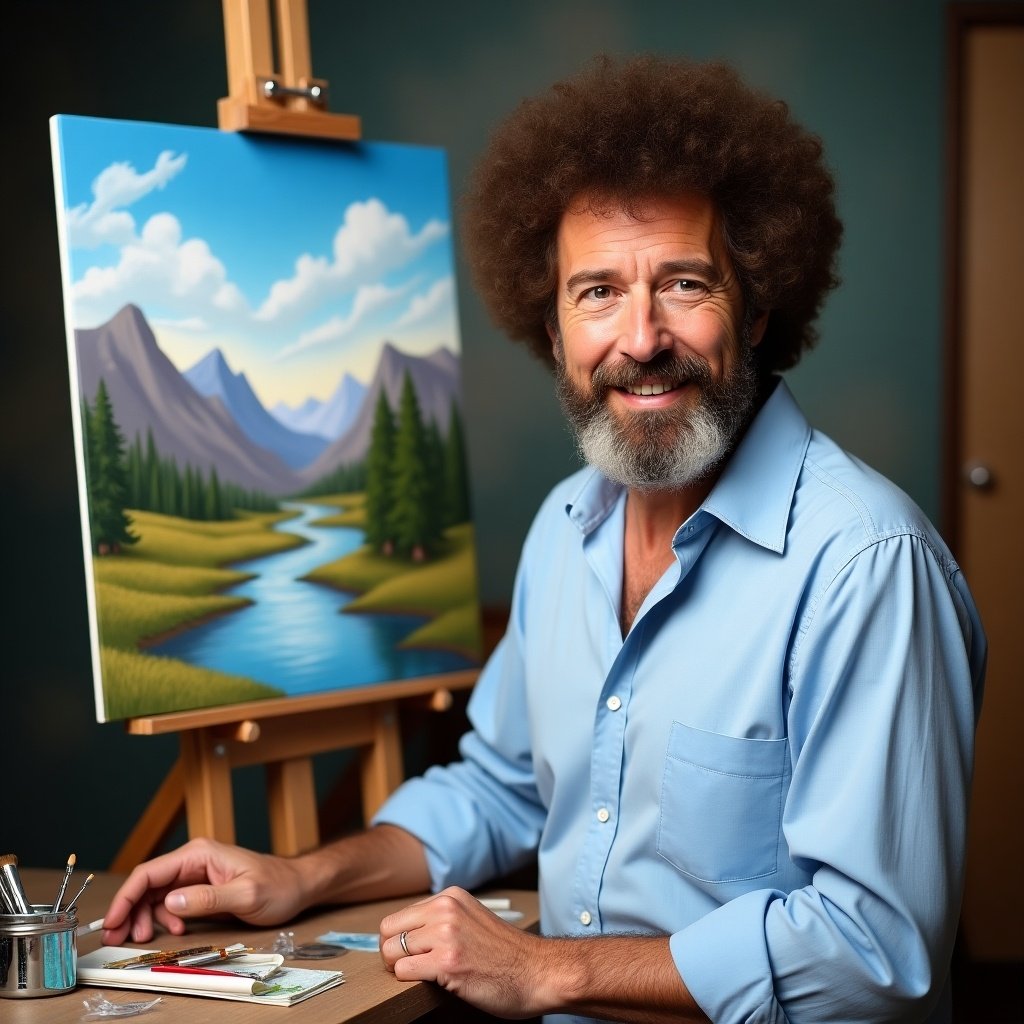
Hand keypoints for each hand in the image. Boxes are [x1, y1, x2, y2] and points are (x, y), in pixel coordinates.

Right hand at [102, 837, 305, 944]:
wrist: (298, 886)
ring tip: (147, 938)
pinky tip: (176, 930)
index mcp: (199, 854)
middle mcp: (194, 860)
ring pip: (156, 895)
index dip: (125, 897)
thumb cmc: (278, 886)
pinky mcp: (201, 888)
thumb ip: (207, 898)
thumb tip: (170, 902)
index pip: (150, 872)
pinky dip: (164, 919)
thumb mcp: (246, 895)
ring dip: (145, 917)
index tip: (112, 922)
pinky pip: (171, 903)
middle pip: (147, 884)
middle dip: (130, 911)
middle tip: (120, 939)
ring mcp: (196, 874)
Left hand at [379, 887, 547, 1017]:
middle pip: (388, 931)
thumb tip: (408, 934)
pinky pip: (403, 971)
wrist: (539, 972)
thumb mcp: (473, 919)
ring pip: (391, 952)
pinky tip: (433, 982)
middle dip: (391, 953)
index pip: (399, 916)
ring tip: (423, 975)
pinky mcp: (447, 962)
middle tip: (408, 968)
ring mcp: (446, 934)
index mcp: (451, 897)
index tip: (408, 954)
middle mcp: (446, 909)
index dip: (398, 939)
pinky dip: (410, 981)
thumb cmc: (509, 953)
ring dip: (401, 969)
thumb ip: (444, 918)